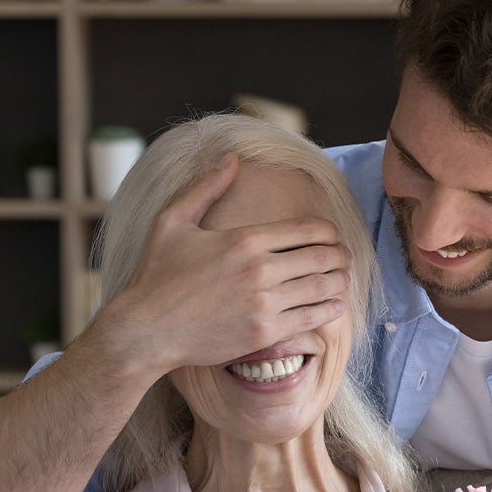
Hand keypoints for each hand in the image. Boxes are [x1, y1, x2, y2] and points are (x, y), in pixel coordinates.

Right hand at [102, 153, 351, 376]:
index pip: (307, 228)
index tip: (332, 237)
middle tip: (344, 258)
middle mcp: (260, 270)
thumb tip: (230, 159)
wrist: (147, 329)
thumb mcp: (173, 221)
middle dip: (340, 255)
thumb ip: (206, 188)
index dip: (328, 232)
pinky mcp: (265, 333)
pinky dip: (330, 309)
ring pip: (322, 288)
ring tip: (342, 280)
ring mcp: (264, 303)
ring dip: (340, 282)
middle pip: (322, 257)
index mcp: (244, 239)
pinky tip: (334, 305)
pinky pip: (312, 318)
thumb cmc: (158, 275)